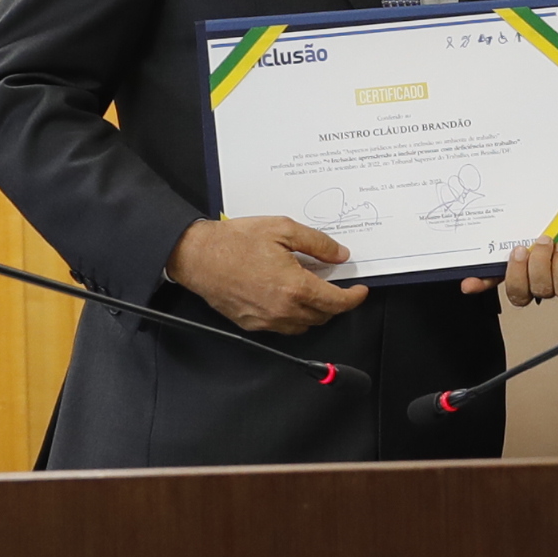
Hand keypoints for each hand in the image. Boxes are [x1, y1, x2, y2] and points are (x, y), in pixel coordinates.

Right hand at [165, 216, 366, 334]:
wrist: (197, 256)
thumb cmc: (234, 241)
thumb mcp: (283, 229)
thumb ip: (317, 243)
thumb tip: (340, 255)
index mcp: (295, 287)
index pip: (337, 302)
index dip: (354, 298)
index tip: (360, 291)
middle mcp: (283, 309)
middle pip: (323, 316)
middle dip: (335, 303)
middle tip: (335, 284)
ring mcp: (266, 320)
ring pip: (304, 325)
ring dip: (315, 311)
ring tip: (311, 289)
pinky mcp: (251, 324)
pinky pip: (283, 327)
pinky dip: (293, 316)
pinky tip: (287, 297)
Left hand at [472, 223, 557, 305]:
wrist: (556, 203)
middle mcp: (546, 278)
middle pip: (542, 290)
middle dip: (541, 266)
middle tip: (542, 240)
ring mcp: (523, 275)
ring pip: (519, 293)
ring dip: (517, 275)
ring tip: (518, 250)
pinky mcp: (502, 268)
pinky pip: (490, 282)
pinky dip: (480, 284)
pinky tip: (470, 282)